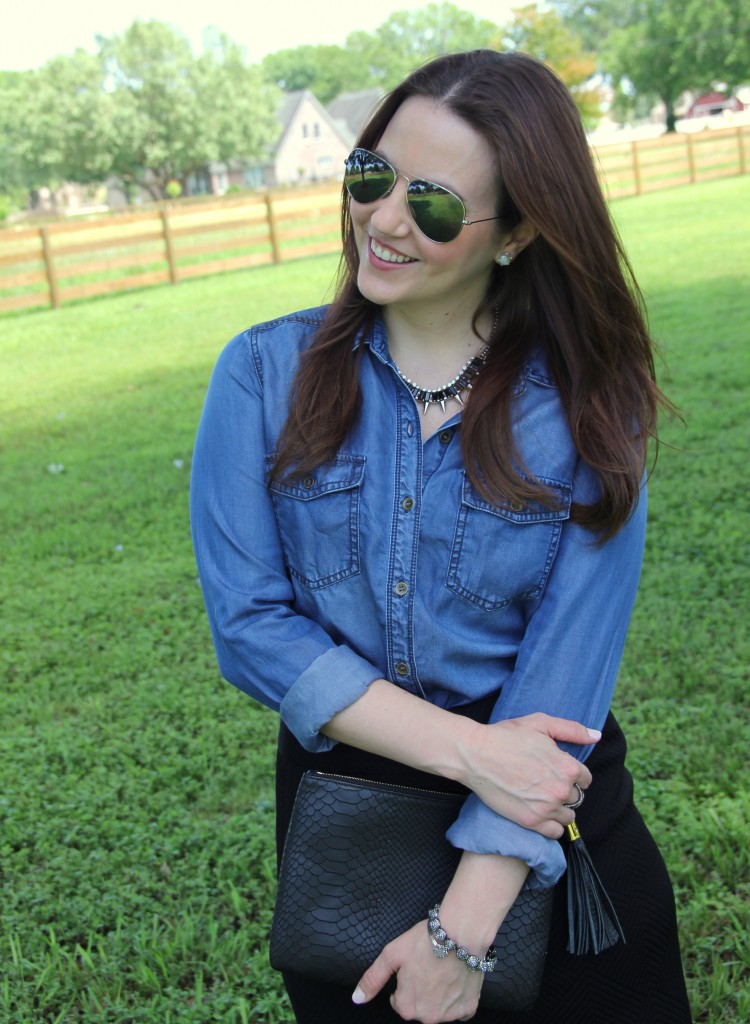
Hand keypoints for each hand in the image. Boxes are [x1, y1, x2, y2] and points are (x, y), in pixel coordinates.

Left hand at [353, 920, 481, 1022]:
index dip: (404, 983)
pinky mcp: (469, 1008)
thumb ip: (373, 979)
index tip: (412, 967)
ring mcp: (450, 1015)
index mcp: (407, 1007)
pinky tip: (455, 979)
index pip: (399, 1002)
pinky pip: (459, 1009)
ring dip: (438, 995)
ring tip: (442, 970)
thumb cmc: (424, 942)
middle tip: (426, 967)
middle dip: (420, 991)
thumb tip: (356, 999)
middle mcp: (428, 1017)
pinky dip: (457, 997)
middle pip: (419, 1007)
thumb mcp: (391, 955)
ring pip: (438, 1009)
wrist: (460, 934)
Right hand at [459, 713, 598, 837]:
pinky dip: (551, 826)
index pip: (586, 779)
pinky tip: (540, 813)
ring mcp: (547, 808)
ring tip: (542, 798)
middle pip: (576, 797)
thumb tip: (596, 736)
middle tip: (545, 782)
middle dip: (565, 790)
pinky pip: (555, 832)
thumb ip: (572, 729)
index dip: (572, 773)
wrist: (476, 755)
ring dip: (559, 809)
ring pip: (568, 816)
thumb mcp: (540, 723)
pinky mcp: (531, 821)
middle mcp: (561, 789)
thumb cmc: (506, 736)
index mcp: (567, 766)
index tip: (558, 771)